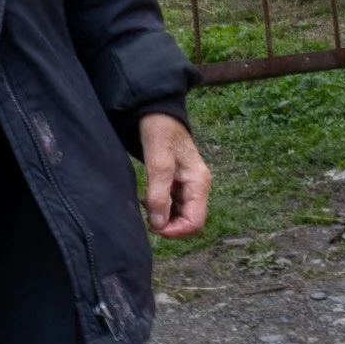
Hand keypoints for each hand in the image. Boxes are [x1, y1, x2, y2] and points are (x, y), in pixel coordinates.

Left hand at [139, 113, 209, 237]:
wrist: (155, 112)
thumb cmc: (159, 131)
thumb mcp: (158, 161)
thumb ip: (159, 194)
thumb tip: (159, 224)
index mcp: (199, 183)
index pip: (195, 222)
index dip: (175, 231)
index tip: (153, 226)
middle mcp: (197, 187)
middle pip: (188, 221)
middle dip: (168, 224)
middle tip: (146, 214)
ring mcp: (188, 185)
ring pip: (179, 215)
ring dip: (162, 216)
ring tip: (145, 203)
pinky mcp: (177, 183)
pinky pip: (172, 205)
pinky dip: (159, 207)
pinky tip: (147, 197)